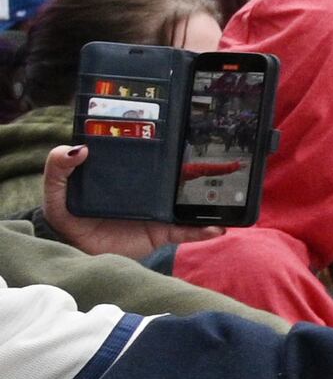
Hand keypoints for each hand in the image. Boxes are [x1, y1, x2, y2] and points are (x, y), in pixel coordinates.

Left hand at [36, 144, 217, 260]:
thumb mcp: (55, 190)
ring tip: (230, 193)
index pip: (149, 152)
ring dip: (212, 198)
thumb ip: (57, 167)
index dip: (167, 140)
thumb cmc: (66, 217)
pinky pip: (186, 230)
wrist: (75, 252)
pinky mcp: (161, 231)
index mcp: (126, 171)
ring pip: (189, 200)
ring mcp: (157, 209)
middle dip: (203, 167)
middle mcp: (147, 188)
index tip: (186, 126)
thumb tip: (80, 149)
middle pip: (178, 174)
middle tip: (225, 158)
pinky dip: (203, 230)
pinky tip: (217, 227)